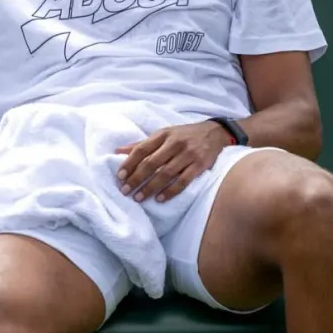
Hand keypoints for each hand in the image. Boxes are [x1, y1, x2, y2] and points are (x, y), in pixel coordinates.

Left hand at [115, 122, 232, 202]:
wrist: (214, 133)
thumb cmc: (183, 135)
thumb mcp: (163, 134)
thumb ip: (142, 144)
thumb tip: (118, 151)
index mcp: (162, 134)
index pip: (142, 149)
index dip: (129, 163)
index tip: (120, 177)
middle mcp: (174, 143)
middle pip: (152, 163)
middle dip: (137, 178)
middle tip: (126, 191)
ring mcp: (188, 154)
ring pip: (166, 173)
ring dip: (150, 187)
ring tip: (139, 197)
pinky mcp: (199, 165)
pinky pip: (183, 181)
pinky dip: (171, 191)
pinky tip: (160, 199)